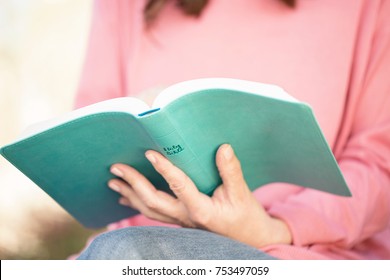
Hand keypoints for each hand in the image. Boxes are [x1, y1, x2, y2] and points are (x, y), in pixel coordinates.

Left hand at [108, 144, 291, 247]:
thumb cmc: (246, 217)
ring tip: (113, 181)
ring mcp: (181, 221)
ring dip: (130, 195)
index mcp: (200, 210)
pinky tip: (127, 197)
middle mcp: (186, 217)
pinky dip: (138, 204)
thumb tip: (223, 148)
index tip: (149, 153)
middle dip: (133, 183)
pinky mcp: (181, 220)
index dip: (163, 168)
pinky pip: (154, 213)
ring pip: (149, 210)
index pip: (178, 186)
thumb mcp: (242, 194)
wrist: (250, 239)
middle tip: (116, 167)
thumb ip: (231, 171)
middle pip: (152, 202)